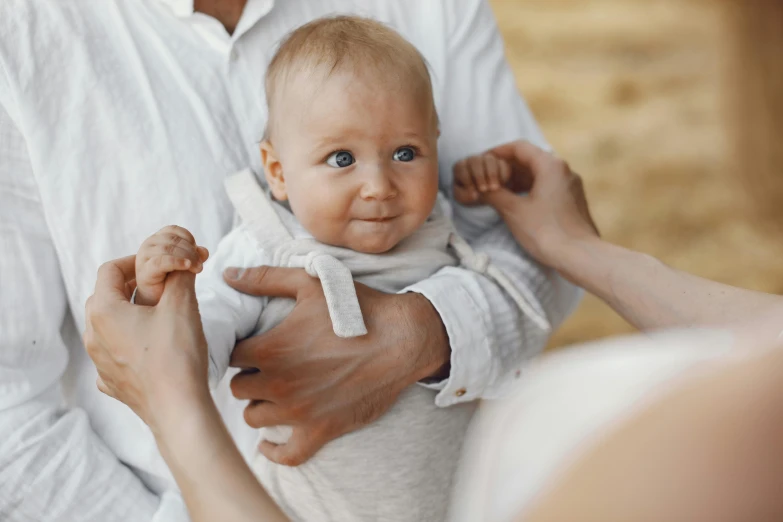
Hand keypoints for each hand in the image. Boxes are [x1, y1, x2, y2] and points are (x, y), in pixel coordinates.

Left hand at [83, 255, 210, 433]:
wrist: (178, 409)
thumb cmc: (177, 356)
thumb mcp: (182, 305)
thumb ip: (180, 275)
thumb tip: (181, 261)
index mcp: (103, 311)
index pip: (111, 269)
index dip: (136, 260)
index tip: (159, 264)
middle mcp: (92, 335)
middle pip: (106, 296)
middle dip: (133, 286)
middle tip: (162, 285)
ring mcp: (98, 362)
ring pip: (109, 325)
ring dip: (131, 313)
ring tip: (160, 315)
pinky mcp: (111, 382)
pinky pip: (115, 352)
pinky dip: (131, 342)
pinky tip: (153, 347)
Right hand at [135, 225, 208, 305]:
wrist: (156, 301)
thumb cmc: (170, 280)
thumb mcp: (186, 264)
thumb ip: (195, 256)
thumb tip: (204, 251)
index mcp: (157, 240)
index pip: (174, 230)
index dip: (188, 238)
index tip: (198, 252)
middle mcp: (148, 245)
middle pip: (173, 240)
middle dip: (191, 251)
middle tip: (201, 265)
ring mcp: (144, 258)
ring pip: (168, 249)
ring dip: (187, 258)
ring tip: (197, 269)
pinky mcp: (144, 271)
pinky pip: (161, 262)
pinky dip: (177, 262)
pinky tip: (187, 266)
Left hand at [223, 266, 449, 465]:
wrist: (403, 340)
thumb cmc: (358, 308)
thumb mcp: (310, 284)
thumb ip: (265, 279)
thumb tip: (228, 275)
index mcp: (271, 349)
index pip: (230, 355)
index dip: (238, 349)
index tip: (250, 346)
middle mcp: (279, 384)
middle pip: (238, 387)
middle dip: (248, 376)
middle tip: (263, 368)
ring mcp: (300, 411)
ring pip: (254, 417)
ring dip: (259, 405)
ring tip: (272, 393)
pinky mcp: (322, 430)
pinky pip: (288, 455)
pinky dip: (274, 452)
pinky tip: (268, 443)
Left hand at [453, 153, 511, 204]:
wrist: (483, 194)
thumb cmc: (469, 194)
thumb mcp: (463, 198)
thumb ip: (464, 196)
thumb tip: (474, 195)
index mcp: (460, 167)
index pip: (461, 167)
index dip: (467, 179)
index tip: (473, 192)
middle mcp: (473, 160)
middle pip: (475, 161)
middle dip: (479, 176)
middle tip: (483, 190)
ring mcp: (486, 159)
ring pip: (489, 160)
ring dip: (492, 174)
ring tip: (493, 189)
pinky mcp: (500, 163)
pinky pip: (502, 164)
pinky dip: (502, 174)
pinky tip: (501, 185)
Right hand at [479, 140, 599, 267]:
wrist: (580, 256)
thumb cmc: (547, 232)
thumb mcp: (513, 211)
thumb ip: (494, 194)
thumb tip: (480, 189)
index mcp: (550, 165)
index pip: (518, 147)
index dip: (497, 152)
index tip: (482, 160)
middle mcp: (564, 170)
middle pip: (530, 159)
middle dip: (507, 167)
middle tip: (487, 177)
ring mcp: (571, 185)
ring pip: (539, 174)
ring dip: (518, 179)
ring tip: (499, 190)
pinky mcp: (573, 200)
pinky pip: (548, 186)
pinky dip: (530, 189)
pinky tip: (518, 202)